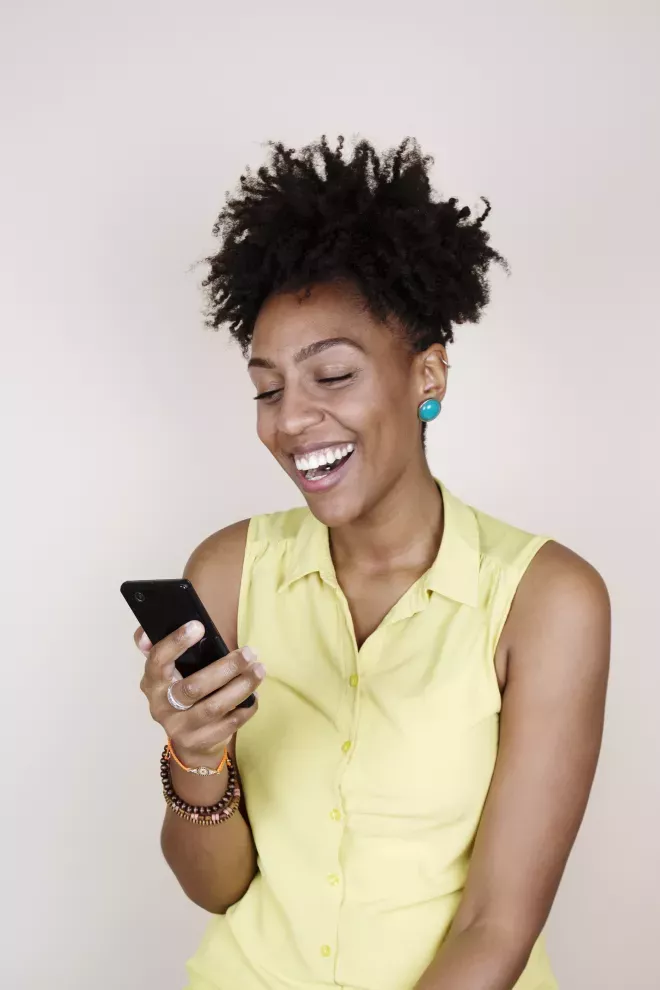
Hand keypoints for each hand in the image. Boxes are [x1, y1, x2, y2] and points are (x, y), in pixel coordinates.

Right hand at [136, 620, 264, 766]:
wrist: (189, 742)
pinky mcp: (202, 742)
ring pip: (215, 707)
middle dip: (225, 668)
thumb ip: (161, 649)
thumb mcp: (168, 672)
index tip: (198, 626)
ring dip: (242, 686)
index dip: (175, 643)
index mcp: (152, 683)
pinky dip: (246, 706)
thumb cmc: (182, 694)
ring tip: (259, 669)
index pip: (158, 660)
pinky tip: (255, 694)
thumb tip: (146, 634)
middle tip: (249, 653)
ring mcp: (181, 728)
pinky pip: (230, 723)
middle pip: (193, 687)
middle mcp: (162, 707)